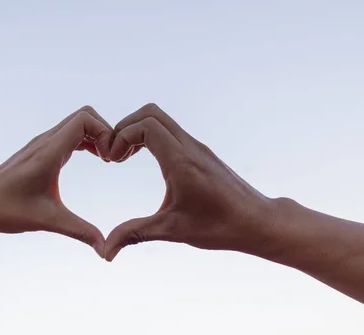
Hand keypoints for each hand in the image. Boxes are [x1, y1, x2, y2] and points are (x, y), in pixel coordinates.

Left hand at [0, 106, 111, 256]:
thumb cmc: (6, 210)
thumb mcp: (48, 220)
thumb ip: (80, 231)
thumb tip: (105, 249)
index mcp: (49, 152)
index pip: (84, 120)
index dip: (104, 133)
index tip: (110, 160)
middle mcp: (46, 141)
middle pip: (84, 115)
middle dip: (105, 131)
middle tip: (112, 158)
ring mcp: (42, 143)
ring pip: (76, 123)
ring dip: (96, 135)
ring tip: (106, 159)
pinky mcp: (39, 150)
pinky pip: (68, 133)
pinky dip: (85, 140)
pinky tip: (93, 159)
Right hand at [104, 104, 278, 261]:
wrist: (257, 221)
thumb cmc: (219, 226)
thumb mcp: (172, 231)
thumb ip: (135, 234)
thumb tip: (106, 251)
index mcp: (181, 162)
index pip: (147, 126)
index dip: (122, 136)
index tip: (113, 161)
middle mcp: (190, 147)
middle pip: (151, 113)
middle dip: (126, 127)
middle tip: (115, 154)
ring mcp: (197, 147)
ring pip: (162, 119)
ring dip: (138, 131)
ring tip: (125, 157)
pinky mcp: (200, 152)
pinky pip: (171, 131)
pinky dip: (151, 136)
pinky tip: (144, 160)